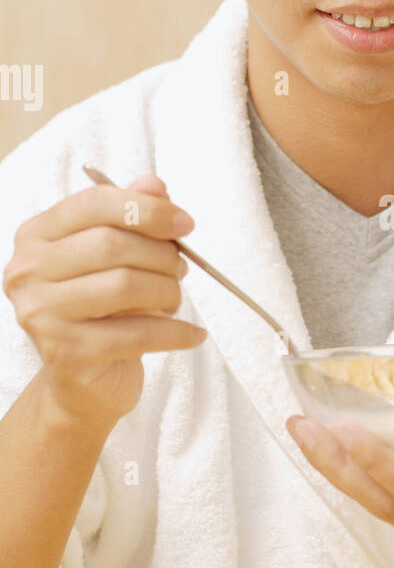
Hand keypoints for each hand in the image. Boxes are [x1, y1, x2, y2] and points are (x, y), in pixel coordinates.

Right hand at [2, 174, 206, 428]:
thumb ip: (132, 216)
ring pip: (124, 285)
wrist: (85, 383)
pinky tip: (192, 334)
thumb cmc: (102, 312)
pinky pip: (137, 334)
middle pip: (111, 244)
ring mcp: (41, 315)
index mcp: (36, 236)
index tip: (185, 222)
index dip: (147, 208)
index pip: (94, 204)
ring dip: (167, 290)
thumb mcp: (116, 258)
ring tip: (175, 298)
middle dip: (161, 254)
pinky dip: (175, 332)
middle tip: (181, 268)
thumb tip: (155, 185)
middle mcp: (28, 272)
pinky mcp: (66, 354)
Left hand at [285, 414, 393, 556]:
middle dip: (339, 465)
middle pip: (386, 504)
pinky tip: (339, 449)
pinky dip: (364, 475)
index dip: (381, 462)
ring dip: (342, 469)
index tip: (346, 430)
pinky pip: (393, 504)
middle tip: (301, 425)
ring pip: (383, 507)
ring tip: (305, 431)